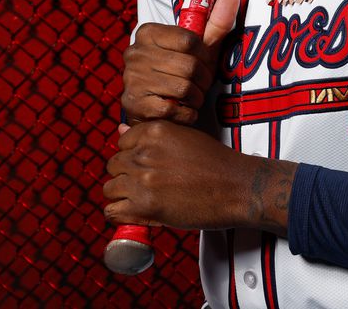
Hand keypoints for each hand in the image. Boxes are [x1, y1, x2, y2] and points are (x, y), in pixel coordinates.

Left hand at [103, 119, 296, 233]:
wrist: (237, 187)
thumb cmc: (215, 162)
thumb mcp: (185, 136)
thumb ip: (151, 135)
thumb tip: (119, 131)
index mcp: (155, 131)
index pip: (122, 142)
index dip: (133, 156)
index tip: (146, 166)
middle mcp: (145, 153)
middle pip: (113, 165)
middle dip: (126, 176)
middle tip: (146, 185)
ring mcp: (143, 179)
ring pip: (110, 188)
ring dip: (123, 195)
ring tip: (142, 200)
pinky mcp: (145, 206)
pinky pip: (112, 211)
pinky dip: (120, 215)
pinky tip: (135, 214)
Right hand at [122, 0, 240, 123]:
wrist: (154, 108)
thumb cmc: (180, 73)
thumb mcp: (198, 47)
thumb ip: (216, 23)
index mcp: (148, 32)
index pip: (190, 40)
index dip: (205, 55)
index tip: (205, 62)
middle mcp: (134, 53)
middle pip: (189, 66)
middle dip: (203, 79)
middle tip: (202, 84)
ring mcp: (132, 79)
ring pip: (183, 88)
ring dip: (196, 97)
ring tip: (193, 96)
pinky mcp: (133, 104)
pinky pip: (172, 109)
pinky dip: (186, 113)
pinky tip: (183, 109)